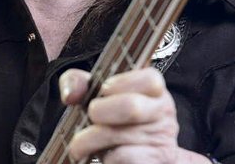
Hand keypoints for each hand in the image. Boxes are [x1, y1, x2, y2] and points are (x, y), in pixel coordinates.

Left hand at [58, 67, 206, 163]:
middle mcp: (163, 112)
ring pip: (120, 135)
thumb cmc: (114, 122)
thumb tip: (71, 92)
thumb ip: (79, 83)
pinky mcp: (154, 161)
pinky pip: (123, 157)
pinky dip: (106, 158)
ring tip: (81, 143)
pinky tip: (105, 156)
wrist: (133, 157)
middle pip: (132, 107)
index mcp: (153, 90)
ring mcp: (162, 139)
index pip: (149, 79)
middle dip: (99, 112)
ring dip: (89, 140)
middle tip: (90, 117)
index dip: (122, 83)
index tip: (103, 90)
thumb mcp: (96, 96)